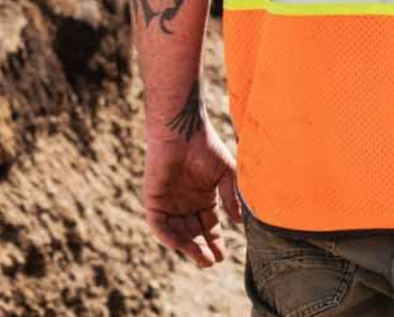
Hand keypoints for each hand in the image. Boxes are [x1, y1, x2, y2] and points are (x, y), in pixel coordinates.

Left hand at [143, 125, 241, 266]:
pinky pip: (159, 225)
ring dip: (189, 247)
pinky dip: (169, 236)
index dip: (216, 241)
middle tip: (212, 262)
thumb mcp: (226, 174)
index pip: (210, 226)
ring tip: (202, 258)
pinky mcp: (153, 201)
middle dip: (203, 249)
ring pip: (178, 233)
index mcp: (204, 198)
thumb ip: (230, 197)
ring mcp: (169, 204)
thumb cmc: (206, 147)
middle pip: (194, 233)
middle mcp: (186, 204)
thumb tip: (239, 221)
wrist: (182, 131)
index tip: (223, 256)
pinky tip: (181, 245)